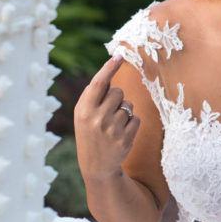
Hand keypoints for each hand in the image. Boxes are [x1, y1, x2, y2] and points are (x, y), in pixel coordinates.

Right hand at [74, 55, 140, 180]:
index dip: (109, 69)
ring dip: (124, 111)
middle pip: (118, 92)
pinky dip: (131, 123)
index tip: (119, 56)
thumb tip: (110, 69)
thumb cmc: (89, 132)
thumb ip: (94, 94)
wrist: (96, 165)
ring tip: (113, 125)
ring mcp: (112, 129)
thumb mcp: (83, 114)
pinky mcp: (126, 138)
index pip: (98, 83)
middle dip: (116, 98)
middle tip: (107, 113)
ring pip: (129, 105)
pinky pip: (136, 118)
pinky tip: (121, 134)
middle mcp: (97, 118)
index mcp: (84, 109)